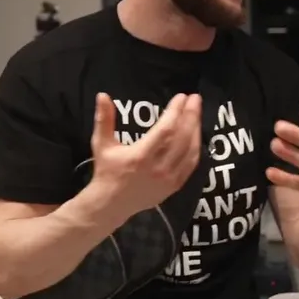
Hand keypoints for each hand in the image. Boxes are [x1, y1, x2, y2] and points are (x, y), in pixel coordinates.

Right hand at [87, 92, 202, 219]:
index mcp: (140, 156)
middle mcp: (158, 168)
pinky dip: (196, 147)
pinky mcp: (174, 186)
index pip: (165, 130)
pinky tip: (195, 134)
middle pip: (182, 138)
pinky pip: (191, 164)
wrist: (111, 204)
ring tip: (196, 112)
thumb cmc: (107, 171)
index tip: (181, 97)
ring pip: (190, 151)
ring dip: (196, 129)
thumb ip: (104, 119)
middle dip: (191, 116)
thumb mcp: (102, 144)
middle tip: (194, 98)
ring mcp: (169, 179)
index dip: (175, 112)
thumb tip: (103, 94)